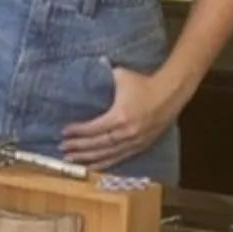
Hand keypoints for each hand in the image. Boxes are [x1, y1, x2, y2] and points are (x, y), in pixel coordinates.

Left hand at [59, 66, 177, 170]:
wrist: (170, 94)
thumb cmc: (143, 83)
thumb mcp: (121, 75)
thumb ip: (102, 72)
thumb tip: (88, 65)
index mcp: (119, 116)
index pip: (93, 128)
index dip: (77, 131)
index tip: (63, 131)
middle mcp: (126, 133)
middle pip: (97, 144)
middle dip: (78, 147)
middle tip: (62, 148)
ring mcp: (133, 142)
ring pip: (106, 154)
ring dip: (87, 158)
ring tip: (71, 159)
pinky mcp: (140, 147)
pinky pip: (119, 158)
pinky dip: (104, 163)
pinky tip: (91, 166)